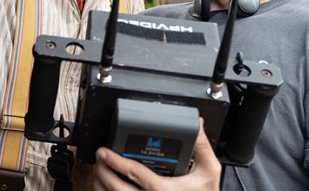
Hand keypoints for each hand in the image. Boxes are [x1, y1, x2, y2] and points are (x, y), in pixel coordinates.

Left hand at [93, 119, 220, 190]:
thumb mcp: (209, 171)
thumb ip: (202, 146)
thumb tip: (196, 124)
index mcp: (162, 189)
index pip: (132, 173)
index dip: (114, 160)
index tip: (104, 151)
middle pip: (115, 187)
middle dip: (102, 170)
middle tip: (100, 157)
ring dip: (102, 184)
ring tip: (100, 170)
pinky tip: (108, 186)